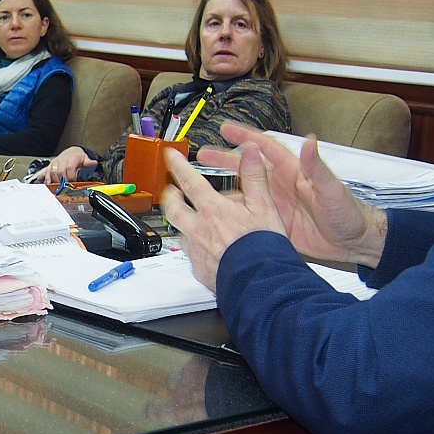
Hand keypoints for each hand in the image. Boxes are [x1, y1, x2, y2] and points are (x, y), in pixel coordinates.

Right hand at [39, 146, 92, 185]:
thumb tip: (93, 163)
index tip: (74, 182)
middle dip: (62, 180)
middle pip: (60, 171)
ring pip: (52, 172)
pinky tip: (47, 183)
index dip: (71, 176)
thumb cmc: (77, 156)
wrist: (71, 152)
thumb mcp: (85, 158)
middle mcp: (62, 160)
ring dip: (55, 181)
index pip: (69, 168)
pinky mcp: (50, 166)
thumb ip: (88, 162)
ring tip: (58, 187)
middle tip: (65, 187)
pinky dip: (45, 178)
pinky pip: (46, 171)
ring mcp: (55, 163)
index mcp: (71, 158)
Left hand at [160, 144, 288, 289]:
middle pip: (173, 208)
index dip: (178, 165)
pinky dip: (195, 249)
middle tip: (171, 190)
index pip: (189, 181)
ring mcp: (197, 251)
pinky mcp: (200, 270)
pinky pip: (190, 256)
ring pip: (180, 233)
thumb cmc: (263, 247)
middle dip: (169, 196)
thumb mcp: (265, 206)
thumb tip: (250, 151)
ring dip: (182, 224)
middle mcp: (199, 229)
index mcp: (214, 210)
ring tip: (189, 222)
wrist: (260, 282)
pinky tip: (205, 251)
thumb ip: (254, 177)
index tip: (170, 156)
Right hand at [195, 123, 387, 267]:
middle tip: (204, 153)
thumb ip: (317, 167)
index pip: (266, 149)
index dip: (246, 137)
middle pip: (248, 167)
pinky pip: (249, 215)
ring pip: (244, 191)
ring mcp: (277, 204)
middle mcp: (282, 185)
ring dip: (224, 186)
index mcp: (294, 172)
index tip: (227, 129)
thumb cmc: (348, 213)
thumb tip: (310, 142)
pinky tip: (218, 215)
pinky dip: (233, 213)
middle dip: (225, 158)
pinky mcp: (275, 223)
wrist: (353, 242)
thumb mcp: (332, 190)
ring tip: (202, 183)